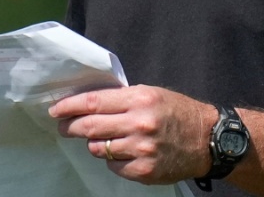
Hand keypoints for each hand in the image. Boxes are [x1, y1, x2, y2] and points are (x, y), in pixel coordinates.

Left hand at [49, 85, 214, 184]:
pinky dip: (112, 159)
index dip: (69, 106)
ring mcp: (142, 149)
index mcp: (139, 99)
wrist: (208, 140)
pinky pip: (113, 165)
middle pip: (89, 127)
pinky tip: (122, 152)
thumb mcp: (150, 93)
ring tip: (101, 138)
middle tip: (64, 127)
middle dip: (70, 126)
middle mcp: (139, 124)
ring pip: (98, 148)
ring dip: (93, 143)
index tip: (56, 109)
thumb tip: (85, 103)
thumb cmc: (176, 112)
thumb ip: (120, 99)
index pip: (92, 102)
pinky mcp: (145, 171)